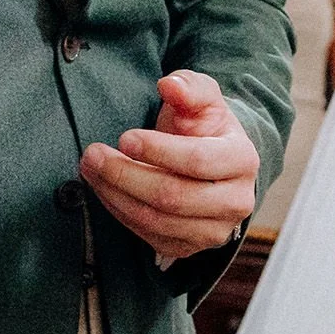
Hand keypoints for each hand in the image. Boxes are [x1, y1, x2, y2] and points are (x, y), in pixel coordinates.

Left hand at [79, 70, 257, 263]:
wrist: (211, 162)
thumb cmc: (204, 126)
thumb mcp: (202, 98)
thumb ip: (189, 87)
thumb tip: (169, 85)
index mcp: (243, 160)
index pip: (198, 160)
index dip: (158, 150)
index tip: (124, 137)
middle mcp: (236, 202)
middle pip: (173, 197)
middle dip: (125, 175)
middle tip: (93, 154)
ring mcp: (214, 231)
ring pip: (156, 220)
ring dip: (115, 195)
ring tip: (91, 169)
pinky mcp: (190, 248)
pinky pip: (148, 236)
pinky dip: (120, 212)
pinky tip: (105, 189)